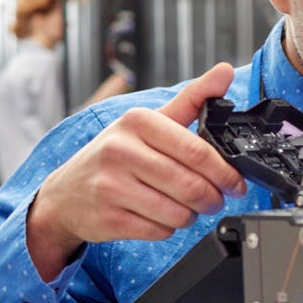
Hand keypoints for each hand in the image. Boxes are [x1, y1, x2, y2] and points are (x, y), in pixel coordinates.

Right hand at [26, 63, 247, 279]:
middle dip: (213, 198)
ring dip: (191, 215)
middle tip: (215, 199)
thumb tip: (225, 71)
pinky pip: (159, 231)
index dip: (225, 172)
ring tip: (185, 207)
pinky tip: (159, 216)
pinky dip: (169, 228)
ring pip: (178, 212)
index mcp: (138, 122)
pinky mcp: (108, 218)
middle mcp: (120, 151)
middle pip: (191, 186)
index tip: (236, 182)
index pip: (197, 151)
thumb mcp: (149, 122)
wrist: (65, 193)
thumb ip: (191, 99)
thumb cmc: (115, 155)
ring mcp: (111, 186)